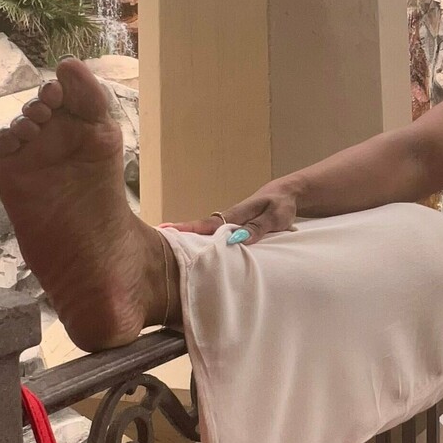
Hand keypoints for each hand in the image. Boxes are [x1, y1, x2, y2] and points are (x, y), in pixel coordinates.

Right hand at [160, 182, 298, 243]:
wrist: (287, 195)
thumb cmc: (281, 206)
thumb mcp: (274, 218)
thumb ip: (257, 228)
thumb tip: (235, 240)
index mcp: (236, 214)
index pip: (208, 224)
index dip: (188, 229)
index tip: (167, 232)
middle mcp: (228, 218)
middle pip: (201, 228)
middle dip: (179, 233)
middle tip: (155, 239)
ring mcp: (230, 222)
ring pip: (207, 232)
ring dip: (189, 238)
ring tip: (166, 247)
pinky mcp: (234, 227)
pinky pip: (216, 235)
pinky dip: (203, 239)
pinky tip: (193, 248)